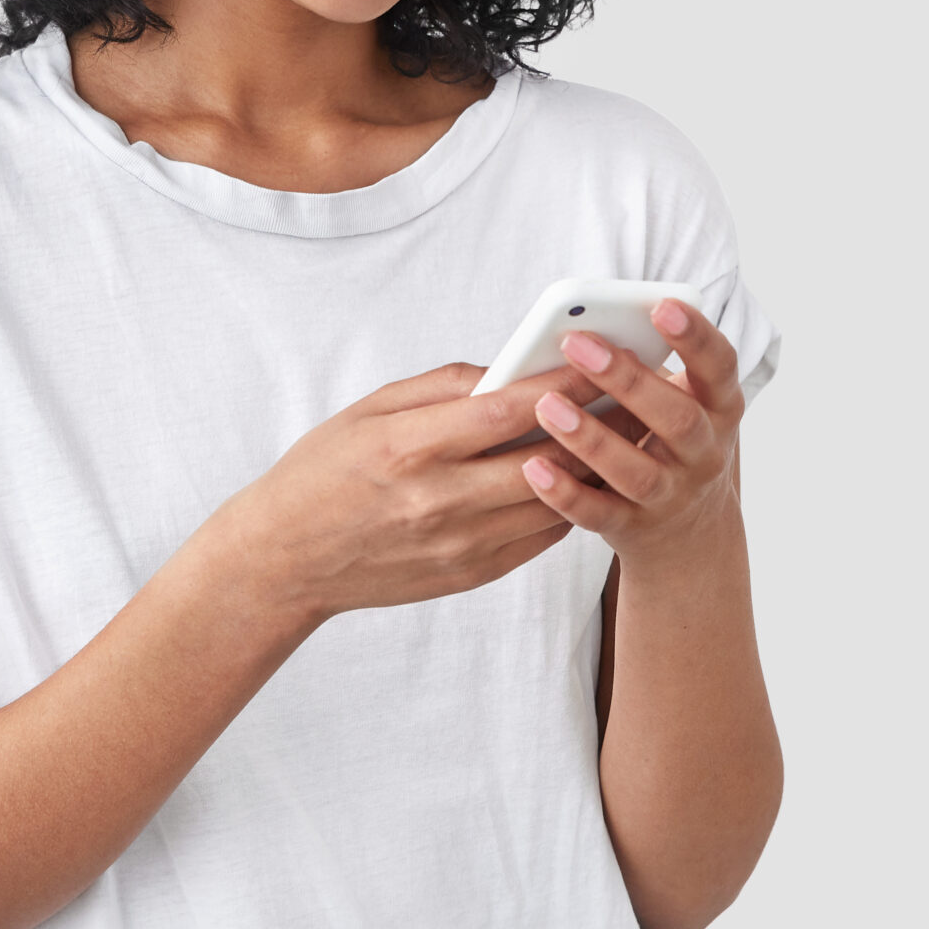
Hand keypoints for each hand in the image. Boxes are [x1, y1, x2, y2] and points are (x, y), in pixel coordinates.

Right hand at [210, 362, 620, 624]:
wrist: (284, 561)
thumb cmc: (324, 472)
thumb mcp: (371, 409)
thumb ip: (444, 385)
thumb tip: (510, 366)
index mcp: (410, 447)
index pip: (509, 408)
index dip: (566, 381)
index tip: (608, 355)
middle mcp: (439, 499)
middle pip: (546, 458)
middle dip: (601, 423)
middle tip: (644, 393)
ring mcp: (458, 544)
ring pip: (555, 502)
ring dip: (598, 466)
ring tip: (631, 432)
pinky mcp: (469, 574)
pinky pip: (540, 537)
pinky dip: (570, 504)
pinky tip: (590, 477)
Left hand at [517, 296, 746, 567]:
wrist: (689, 531)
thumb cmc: (672, 441)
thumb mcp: (683, 401)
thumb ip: (649, 368)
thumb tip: (586, 328)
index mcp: (719, 409)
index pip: (720, 367)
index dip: (696, 337)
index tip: (661, 306)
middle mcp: (703, 454)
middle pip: (677, 419)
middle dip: (628, 380)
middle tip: (578, 343)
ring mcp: (671, 495)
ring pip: (636, 472)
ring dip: (591, 439)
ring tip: (546, 405)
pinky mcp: (633, 528)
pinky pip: (599, 514)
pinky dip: (566, 494)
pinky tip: (534, 468)